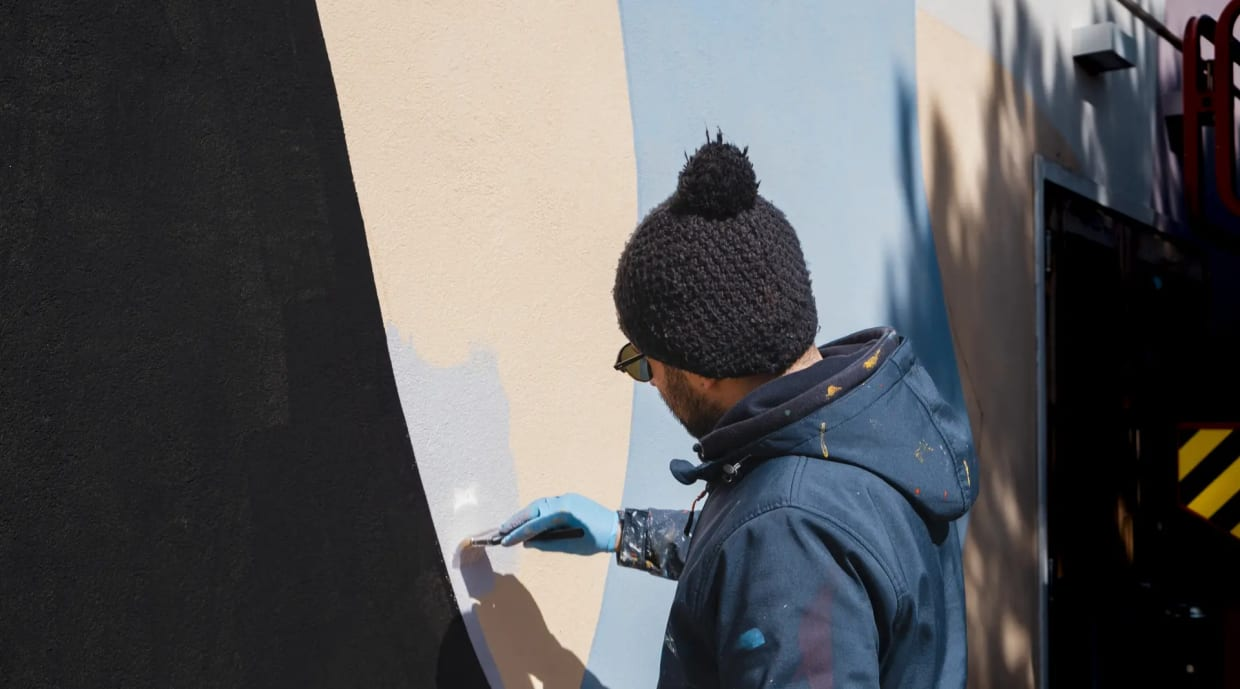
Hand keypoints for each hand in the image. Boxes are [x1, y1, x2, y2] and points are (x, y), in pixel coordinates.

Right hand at [499, 494, 619, 554]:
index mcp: (564, 511)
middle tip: (501, 530)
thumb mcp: (571, 547)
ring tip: (510, 526)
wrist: (617, 528)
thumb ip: (548, 544)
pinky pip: (548, 505)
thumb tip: (528, 543)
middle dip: (516, 520)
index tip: (505, 541)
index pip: (535, 523)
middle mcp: (563, 500)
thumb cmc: (597, 540)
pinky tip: (529, 521)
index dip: (519, 533)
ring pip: (539, 505)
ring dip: (525, 515)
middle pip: (533, 509)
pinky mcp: (569, 499)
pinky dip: (536, 513)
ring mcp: (566, 498)